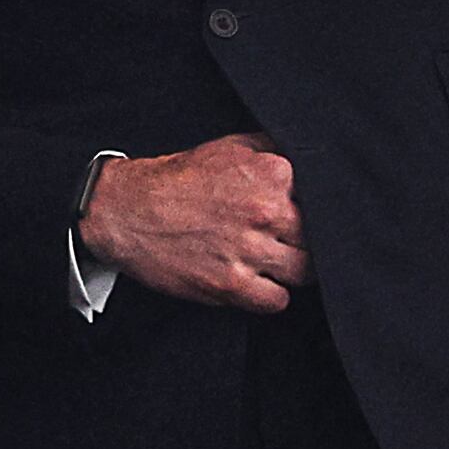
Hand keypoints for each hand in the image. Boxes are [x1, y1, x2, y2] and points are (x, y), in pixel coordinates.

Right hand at [77, 135, 306, 312]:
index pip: (321, 199)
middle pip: (317, 237)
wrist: (126, 210)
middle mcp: (266, 210)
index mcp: (271, 173)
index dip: (312, 208)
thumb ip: (271, 152)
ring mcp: (250, 250)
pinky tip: (257, 282)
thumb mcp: (228, 147)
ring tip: (275, 264)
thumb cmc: (177, 179)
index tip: (299, 215)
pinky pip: (278, 301)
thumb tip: (307, 161)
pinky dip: (271, 295)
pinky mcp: (232, 286)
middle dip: (305, 240)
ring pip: (304, 272)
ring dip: (292, 270)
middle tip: (286, 241)